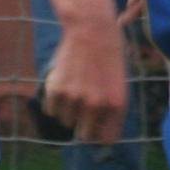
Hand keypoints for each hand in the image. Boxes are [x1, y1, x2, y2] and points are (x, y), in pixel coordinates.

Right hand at [41, 11, 127, 144]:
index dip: (100, 134)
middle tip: (82, 108)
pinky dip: (54, 101)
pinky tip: (62, 83)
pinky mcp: (56, 90)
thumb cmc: (108, 56)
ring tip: (74, 87)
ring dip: (68, 109)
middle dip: (82, 125)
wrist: (91, 29)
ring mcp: (75, 99)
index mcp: (117, 106)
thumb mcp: (119, 85)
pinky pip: (51, 110)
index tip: (96, 127)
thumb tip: (96, 136)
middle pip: (84, 136)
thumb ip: (110, 111)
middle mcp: (96, 106)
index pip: (106, 140)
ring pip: (66, 121)